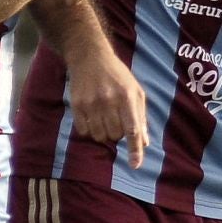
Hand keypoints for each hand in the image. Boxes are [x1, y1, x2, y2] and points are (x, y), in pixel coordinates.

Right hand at [67, 44, 147, 167]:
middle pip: (115, 135)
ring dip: (104, 133)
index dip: (135, 150)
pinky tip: (92, 117)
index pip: (133, 130)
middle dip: (118, 134)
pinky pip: (84, 131)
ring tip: (105, 118)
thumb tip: (144, 142)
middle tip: (116, 119)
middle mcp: (109, 101)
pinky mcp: (77, 105)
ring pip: (99, 136)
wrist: (89, 57)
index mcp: (128, 97)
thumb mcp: (135, 91)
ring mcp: (91, 103)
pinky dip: (90, 130)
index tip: (135, 165)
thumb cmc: (117, 75)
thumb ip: (140, 116)